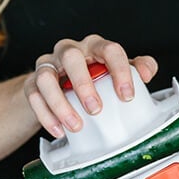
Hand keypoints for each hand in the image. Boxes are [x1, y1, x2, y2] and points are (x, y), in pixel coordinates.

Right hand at [24, 34, 157, 137]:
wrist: (60, 85)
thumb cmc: (94, 76)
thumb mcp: (117, 71)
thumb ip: (137, 68)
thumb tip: (146, 73)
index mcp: (95, 46)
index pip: (109, 49)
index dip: (120, 71)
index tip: (127, 96)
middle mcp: (69, 50)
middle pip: (72, 57)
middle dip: (84, 84)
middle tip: (96, 109)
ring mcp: (48, 65)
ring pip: (46, 77)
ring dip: (60, 103)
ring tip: (76, 126)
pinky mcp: (31, 83)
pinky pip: (33, 96)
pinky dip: (46, 115)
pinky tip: (60, 131)